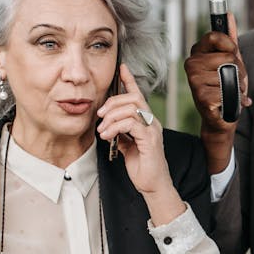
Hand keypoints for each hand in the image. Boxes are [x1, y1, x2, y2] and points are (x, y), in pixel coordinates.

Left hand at [96, 64, 184, 224]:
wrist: (153, 186)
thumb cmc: (142, 168)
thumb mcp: (127, 147)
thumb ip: (121, 133)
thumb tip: (109, 125)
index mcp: (146, 122)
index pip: (138, 95)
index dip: (130, 80)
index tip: (122, 67)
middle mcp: (152, 122)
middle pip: (133, 98)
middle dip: (113, 102)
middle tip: (100, 114)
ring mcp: (152, 130)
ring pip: (131, 109)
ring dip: (111, 117)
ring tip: (102, 130)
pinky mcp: (150, 139)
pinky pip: (131, 124)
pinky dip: (116, 127)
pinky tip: (107, 136)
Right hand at [184, 13, 249, 173]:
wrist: (222, 117)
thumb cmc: (225, 87)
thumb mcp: (231, 60)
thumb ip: (229, 38)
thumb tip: (228, 14)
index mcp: (197, 53)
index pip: (214, 36)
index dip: (230, 45)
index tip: (233, 53)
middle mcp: (192, 64)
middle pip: (228, 56)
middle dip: (239, 69)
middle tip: (235, 80)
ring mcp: (194, 80)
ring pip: (229, 73)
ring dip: (238, 85)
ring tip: (230, 92)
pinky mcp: (201, 96)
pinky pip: (228, 89)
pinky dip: (234, 98)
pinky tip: (226, 102)